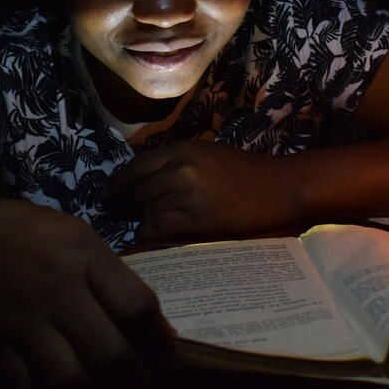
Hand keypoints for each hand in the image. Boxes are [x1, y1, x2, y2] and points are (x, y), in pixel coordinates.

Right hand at [0, 199, 174, 388]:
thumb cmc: (32, 234)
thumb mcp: (80, 237)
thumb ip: (113, 278)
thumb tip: (151, 327)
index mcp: (85, 258)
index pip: (137, 306)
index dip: (160, 341)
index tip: (165, 358)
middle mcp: (58, 293)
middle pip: (110, 355)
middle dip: (138, 388)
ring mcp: (24, 324)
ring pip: (69, 385)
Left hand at [105, 141, 303, 242]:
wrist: (280, 189)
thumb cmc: (247, 173)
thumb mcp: (208, 155)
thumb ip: (176, 164)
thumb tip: (144, 182)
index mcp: (183, 149)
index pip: (136, 167)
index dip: (117, 184)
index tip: (108, 196)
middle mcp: (179, 169)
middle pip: (137, 191)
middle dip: (128, 205)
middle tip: (123, 217)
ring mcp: (186, 195)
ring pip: (145, 211)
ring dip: (143, 221)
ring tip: (148, 229)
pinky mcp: (193, 220)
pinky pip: (156, 229)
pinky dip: (150, 236)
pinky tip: (155, 239)